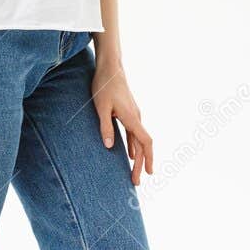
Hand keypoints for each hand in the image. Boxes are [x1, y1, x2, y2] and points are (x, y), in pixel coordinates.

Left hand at [92, 66, 153, 185]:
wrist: (110, 67)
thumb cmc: (104, 86)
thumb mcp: (101, 107)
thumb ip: (105, 127)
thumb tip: (110, 147)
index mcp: (132, 118)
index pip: (145, 142)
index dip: (148, 158)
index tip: (149, 173)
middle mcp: (136, 117)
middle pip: (143, 145)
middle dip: (142, 165)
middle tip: (136, 182)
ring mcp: (133, 115)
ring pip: (139, 140)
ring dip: (138, 157)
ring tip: (135, 172)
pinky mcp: (128, 113)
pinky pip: (134, 134)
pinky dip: (134, 147)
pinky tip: (131, 155)